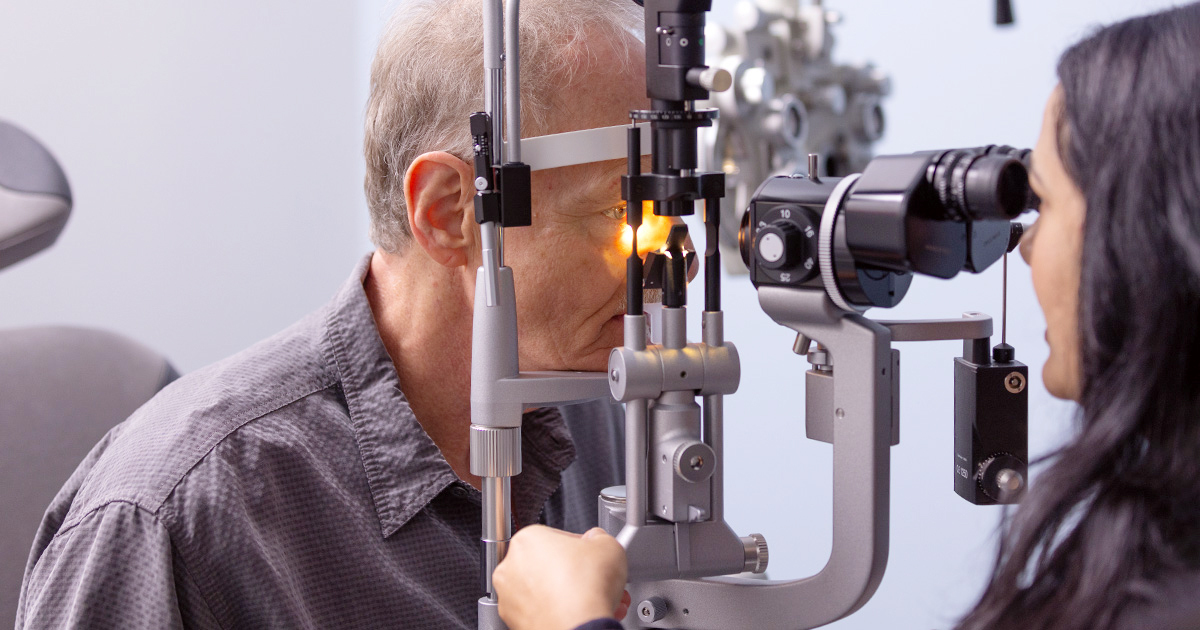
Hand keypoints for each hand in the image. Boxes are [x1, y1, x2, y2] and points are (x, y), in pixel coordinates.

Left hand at [493, 525, 628, 629]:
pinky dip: (561, 612)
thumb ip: (600, 537)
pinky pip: (542, 612)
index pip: (559, 537)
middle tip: (596, 580)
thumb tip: (598, 540)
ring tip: (596, 600)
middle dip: (578, 574)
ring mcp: (510, 597)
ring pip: (547, 591)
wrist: (578, 629)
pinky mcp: (515, 621)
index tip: (593, 558)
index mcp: (528, 539)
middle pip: (551, 565)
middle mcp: (512, 566)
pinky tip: (583, 614)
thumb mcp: (609, 546)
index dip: (583, 549)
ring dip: (572, 594)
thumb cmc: (585, 590)